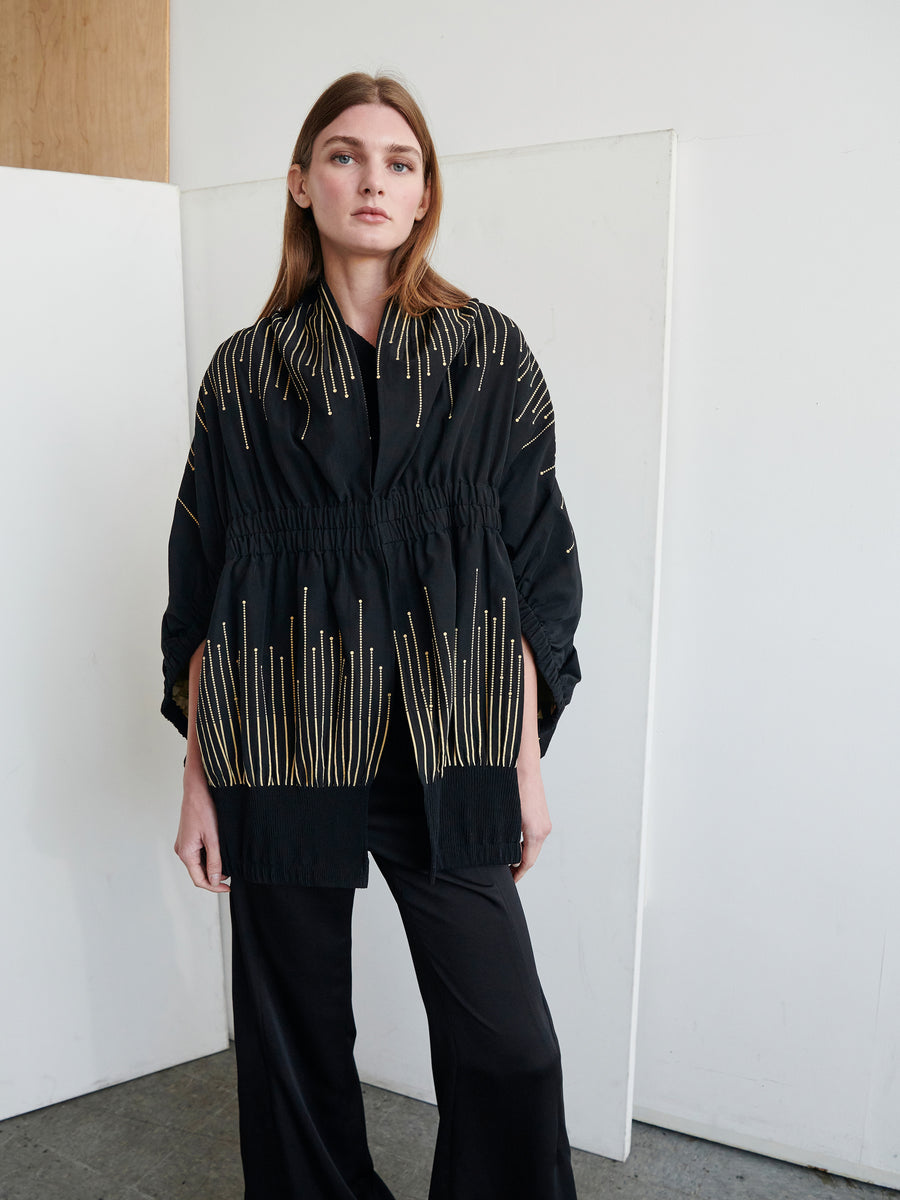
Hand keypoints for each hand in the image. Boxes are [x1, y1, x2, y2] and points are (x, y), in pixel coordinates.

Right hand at [174, 770, 230, 892]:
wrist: (197, 788)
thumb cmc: (204, 809)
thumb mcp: (213, 838)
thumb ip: (214, 860)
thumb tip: (215, 880)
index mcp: (185, 853)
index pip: (199, 880)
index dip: (214, 887)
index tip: (228, 888)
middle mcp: (182, 850)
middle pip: (198, 872)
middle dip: (214, 876)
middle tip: (232, 874)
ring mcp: (184, 843)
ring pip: (199, 862)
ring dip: (213, 865)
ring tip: (229, 862)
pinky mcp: (188, 837)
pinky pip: (198, 853)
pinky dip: (209, 856)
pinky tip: (221, 852)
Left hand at [511, 761, 551, 883]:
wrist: (522, 763)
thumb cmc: (510, 785)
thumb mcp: (504, 816)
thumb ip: (503, 837)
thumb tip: (499, 854)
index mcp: (535, 832)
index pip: (527, 862)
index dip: (517, 874)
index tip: (508, 881)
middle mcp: (543, 829)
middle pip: (531, 856)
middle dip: (518, 867)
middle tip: (503, 875)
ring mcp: (544, 821)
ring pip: (533, 846)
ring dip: (520, 854)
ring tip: (505, 862)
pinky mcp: (541, 814)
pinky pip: (534, 836)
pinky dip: (524, 844)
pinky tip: (511, 844)